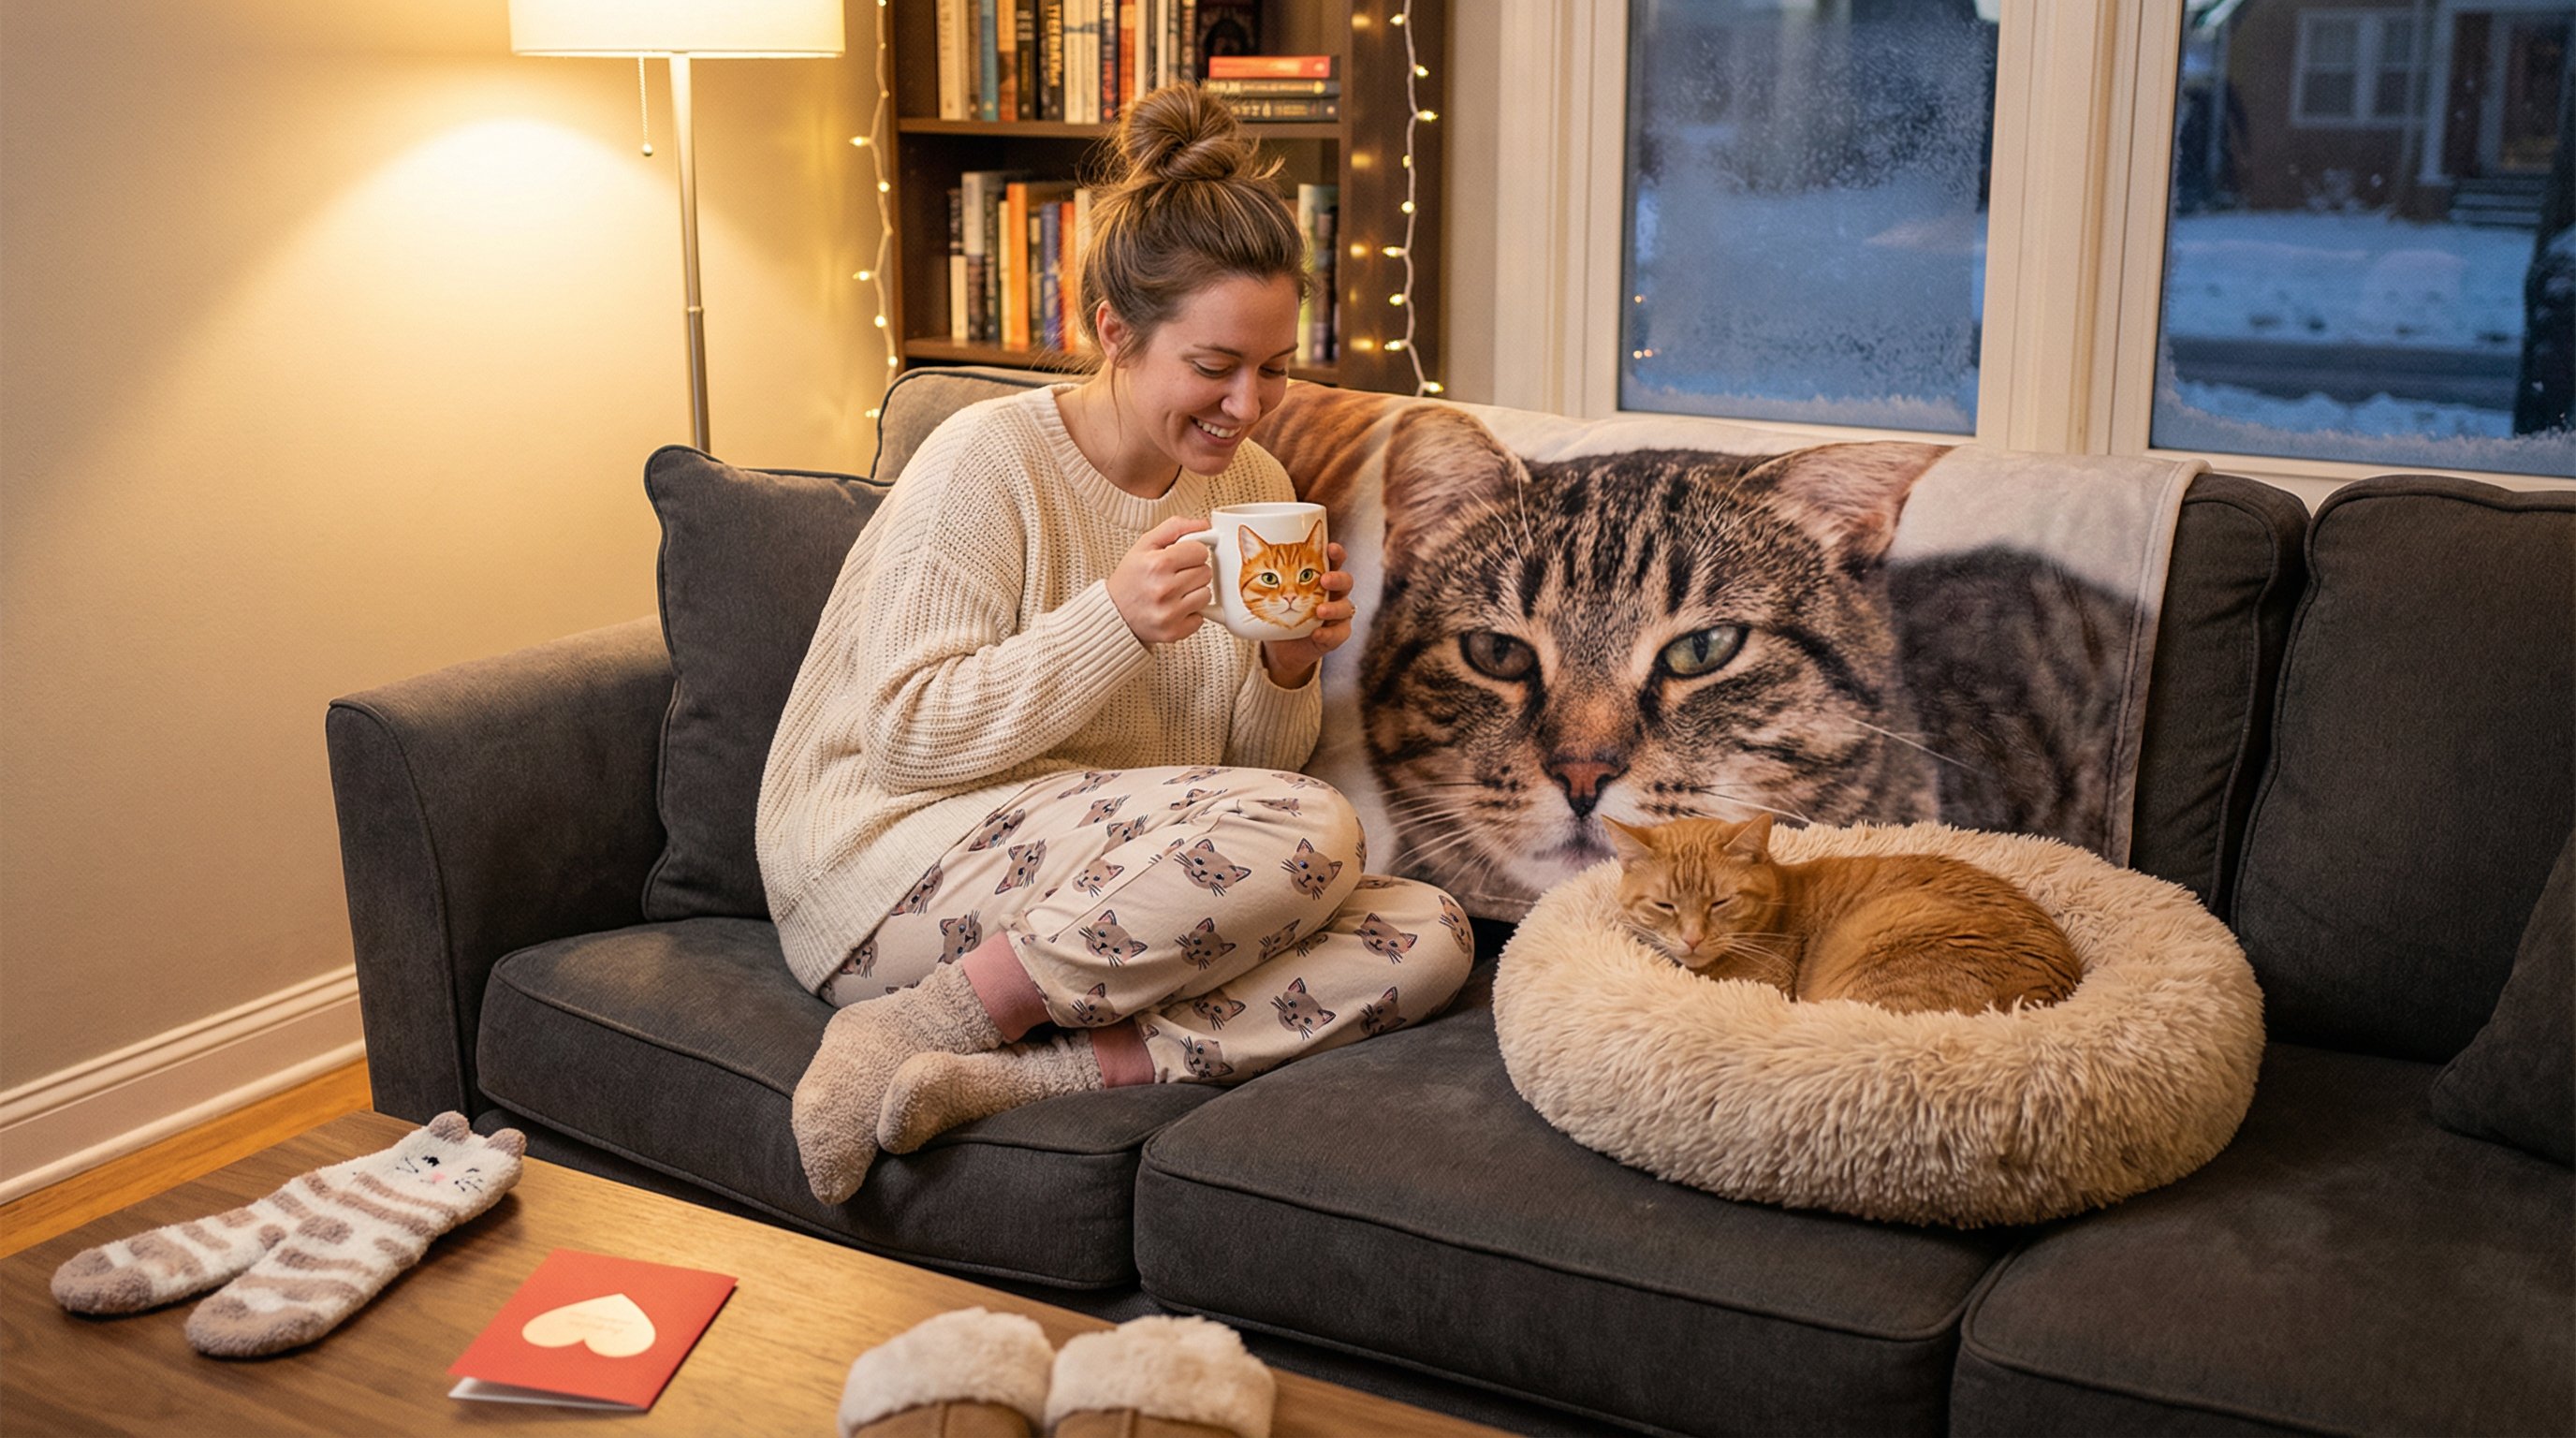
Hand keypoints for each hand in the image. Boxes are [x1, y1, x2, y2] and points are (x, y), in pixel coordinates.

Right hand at [1108, 516, 1215, 645]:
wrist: (1113, 613)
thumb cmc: (1130, 578)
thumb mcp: (1145, 544)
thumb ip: (1174, 528)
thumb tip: (1205, 525)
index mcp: (1157, 564)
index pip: (1200, 551)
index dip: (1192, 552)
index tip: (1181, 558)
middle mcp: (1164, 589)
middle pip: (1206, 572)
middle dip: (1193, 571)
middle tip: (1175, 575)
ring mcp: (1169, 613)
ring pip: (1206, 594)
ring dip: (1194, 592)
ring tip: (1175, 592)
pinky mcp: (1174, 632)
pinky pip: (1201, 618)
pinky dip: (1191, 613)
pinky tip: (1174, 608)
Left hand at [1260, 542, 1354, 685]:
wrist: (1278, 645)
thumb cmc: (1273, 608)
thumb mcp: (1259, 586)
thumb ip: (1249, 563)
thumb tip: (1227, 536)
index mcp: (1318, 574)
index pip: (1333, 559)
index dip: (1335, 552)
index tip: (1330, 547)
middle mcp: (1330, 592)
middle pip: (1345, 580)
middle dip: (1338, 577)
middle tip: (1324, 579)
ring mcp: (1335, 614)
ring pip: (1346, 607)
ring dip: (1334, 607)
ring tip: (1320, 610)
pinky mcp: (1334, 635)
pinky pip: (1339, 633)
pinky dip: (1328, 633)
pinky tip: (1317, 633)